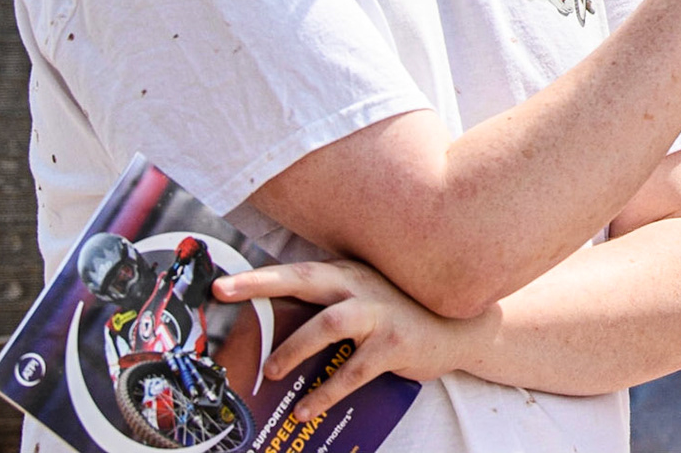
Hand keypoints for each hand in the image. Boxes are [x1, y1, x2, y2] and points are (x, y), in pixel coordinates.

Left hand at [213, 259, 484, 422]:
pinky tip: (307, 407)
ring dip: (295, 347)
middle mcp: (362, 286)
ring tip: (272, 372)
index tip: (220, 284)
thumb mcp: (365, 300)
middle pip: (305, 278)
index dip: (258, 277)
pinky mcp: (396, 344)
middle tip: (225, 292)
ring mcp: (381, 313)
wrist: (460, 330)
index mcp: (348, 274)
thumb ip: (328, 306)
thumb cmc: (402, 316)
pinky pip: (355, 369)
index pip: (296, 271)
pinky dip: (327, 390)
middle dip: (263, 284)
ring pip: (330, 323)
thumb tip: (272, 331)